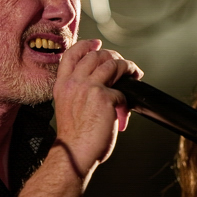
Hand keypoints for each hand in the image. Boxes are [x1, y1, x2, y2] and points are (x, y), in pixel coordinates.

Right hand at [51, 39, 141, 174]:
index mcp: (63, 85)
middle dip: (113, 56)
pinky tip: (127, 104)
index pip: (72, 54)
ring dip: (127, 67)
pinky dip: (128, 95)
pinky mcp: (105, 98)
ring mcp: (89, 88)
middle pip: (96, 55)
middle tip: (123, 65)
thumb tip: (103, 85)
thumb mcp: (68, 107)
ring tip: (133, 74)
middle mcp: (74, 83)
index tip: (97, 43)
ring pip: (112, 64)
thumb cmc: (74, 137)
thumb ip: (79, 91)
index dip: (87, 45)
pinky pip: (123, 89)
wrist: (74, 153)